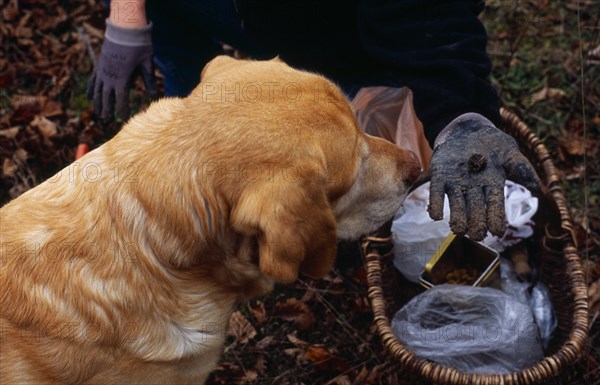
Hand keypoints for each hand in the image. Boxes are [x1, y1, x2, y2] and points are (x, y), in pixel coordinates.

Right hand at [87, 19, 155, 120]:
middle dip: (108, 110)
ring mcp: (103, 71)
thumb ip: (149, 80)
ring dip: (98, 103)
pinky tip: (89, 98)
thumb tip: (155, 96)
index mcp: (122, 79)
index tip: (125, 120)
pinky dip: (91, 90)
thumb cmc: (139, 46)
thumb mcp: (147, 64)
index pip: (121, 100)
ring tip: (98, 115)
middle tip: (107, 121)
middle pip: (107, 98)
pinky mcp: (100, 65)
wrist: (124, 29)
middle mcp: (110, 77)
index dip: (123, 111)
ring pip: (98, 91)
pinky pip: (93, 80)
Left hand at [428, 113, 540, 240]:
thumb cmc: (493, 145)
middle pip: (475, 210)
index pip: (495, 205)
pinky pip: (436, 192)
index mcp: (492, 185)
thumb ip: (524, 171)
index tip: (497, 231)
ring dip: (457, 218)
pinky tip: (435, 215)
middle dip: (476, 224)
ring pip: (456, 205)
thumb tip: (541, 190)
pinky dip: (435, 204)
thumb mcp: (511, 154)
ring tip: (458, 230)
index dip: (496, 218)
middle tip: (476, 236)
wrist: (468, 129)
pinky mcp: (439, 177)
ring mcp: (455, 183)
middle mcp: (473, 189)